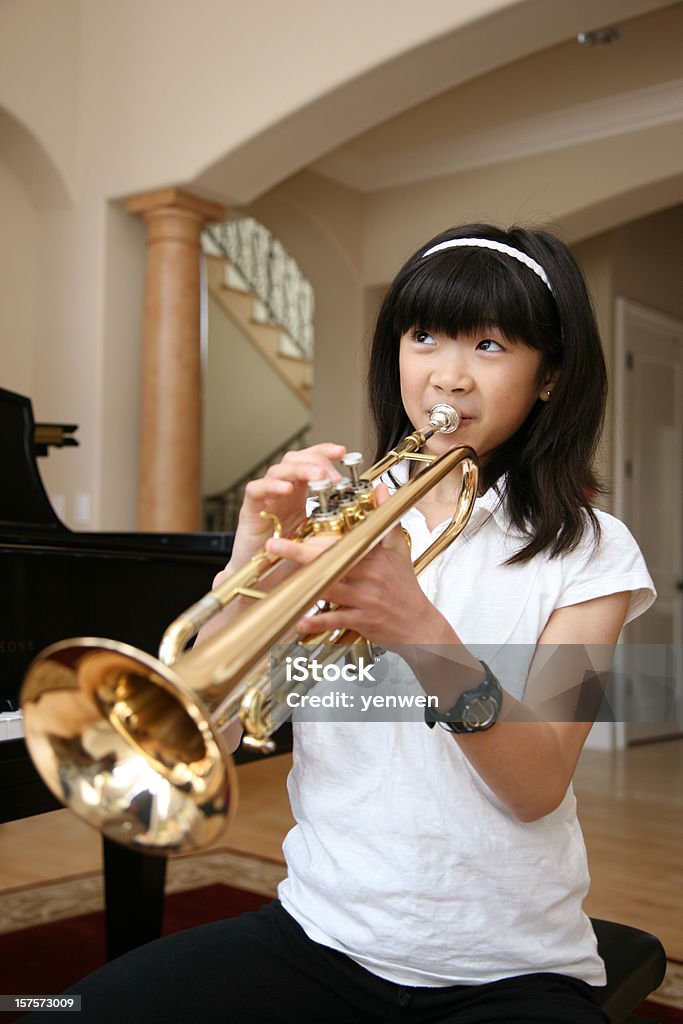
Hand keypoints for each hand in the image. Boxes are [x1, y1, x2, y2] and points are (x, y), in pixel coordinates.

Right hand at [215, 443, 345, 580]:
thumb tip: (368, 505)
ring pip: (277, 470)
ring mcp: (265, 498)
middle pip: (294, 460)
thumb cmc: (291, 559)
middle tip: (332, 474)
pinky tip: (287, 489)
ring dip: (299, 470)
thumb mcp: (322, 535)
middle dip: (315, 461)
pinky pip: (256, 489)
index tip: (342, 452)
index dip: (324, 452)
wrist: (265, 581)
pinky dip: (271, 486)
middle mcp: (282, 491)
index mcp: (299, 492)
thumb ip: (338, 519)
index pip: (310, 461)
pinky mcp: (250, 510)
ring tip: (317, 477)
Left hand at [265, 484, 453, 646]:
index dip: (320, 529)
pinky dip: (317, 622)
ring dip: (303, 585)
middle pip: (330, 560)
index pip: (344, 537)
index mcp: (374, 554)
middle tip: (274, 545)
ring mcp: (366, 598)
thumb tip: (379, 487)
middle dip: (300, 553)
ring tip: (278, 582)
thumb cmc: (404, 586)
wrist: (419, 625)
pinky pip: (336, 619)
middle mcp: (369, 574)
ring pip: (330, 588)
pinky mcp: (363, 620)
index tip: (300, 519)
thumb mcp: (398, 548)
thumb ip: (386, 516)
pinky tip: (299, 622)